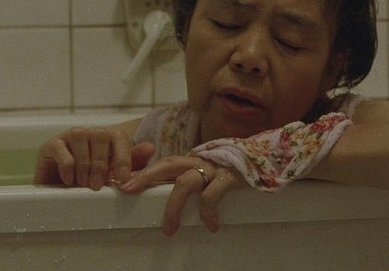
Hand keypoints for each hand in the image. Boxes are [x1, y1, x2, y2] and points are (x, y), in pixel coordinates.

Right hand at [33, 127, 154, 189]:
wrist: (59, 187)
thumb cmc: (91, 179)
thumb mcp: (114, 173)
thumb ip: (133, 161)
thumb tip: (150, 147)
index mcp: (108, 136)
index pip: (119, 138)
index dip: (123, 158)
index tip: (123, 179)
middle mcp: (90, 131)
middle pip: (100, 140)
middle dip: (101, 167)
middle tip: (98, 187)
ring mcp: (70, 135)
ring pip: (82, 145)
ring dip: (84, 170)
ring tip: (83, 185)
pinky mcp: (51, 144)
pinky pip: (63, 153)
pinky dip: (68, 169)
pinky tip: (69, 181)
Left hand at [119, 155, 244, 235]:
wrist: (264, 160)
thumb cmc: (230, 171)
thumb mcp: (207, 171)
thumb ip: (188, 177)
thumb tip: (164, 194)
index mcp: (192, 161)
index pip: (163, 163)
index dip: (143, 172)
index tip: (123, 183)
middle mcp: (199, 161)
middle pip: (168, 165)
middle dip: (146, 177)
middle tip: (129, 190)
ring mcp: (213, 168)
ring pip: (185, 183)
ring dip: (174, 206)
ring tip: (169, 229)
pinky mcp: (228, 177)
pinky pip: (211, 195)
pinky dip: (207, 212)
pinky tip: (211, 226)